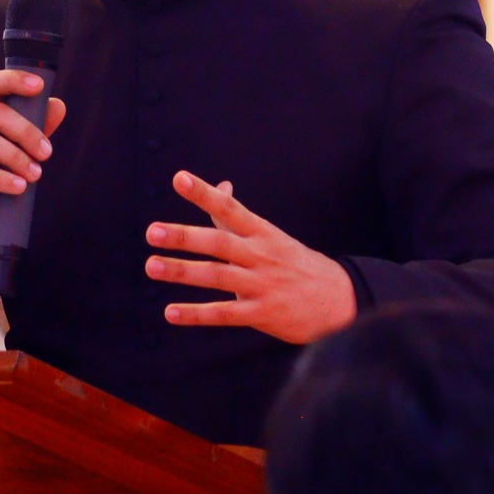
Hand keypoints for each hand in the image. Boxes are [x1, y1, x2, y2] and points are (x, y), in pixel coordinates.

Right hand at [0, 70, 66, 260]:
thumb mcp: (12, 163)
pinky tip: (19, 188)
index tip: (39, 86)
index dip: (12, 80)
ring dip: (15, 155)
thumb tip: (58, 106)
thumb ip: (31, 135)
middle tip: (46, 153)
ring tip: (35, 175)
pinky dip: (0, 178)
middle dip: (25, 130)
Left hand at [144, 171, 356, 343]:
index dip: (204, 194)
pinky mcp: (263, 314)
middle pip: (219, 243)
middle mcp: (260, 256)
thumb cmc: (296, 264)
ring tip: (152, 266)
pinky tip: (171, 313)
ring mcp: (262, 285)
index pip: (230, 209)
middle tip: (152, 232)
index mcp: (262, 233)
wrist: (341, 301)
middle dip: (184, 237)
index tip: (179, 179)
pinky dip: (197, 314)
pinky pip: (225, 314)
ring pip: (217, 276)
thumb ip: (238, 216)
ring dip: (183, 271)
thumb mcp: (272, 236)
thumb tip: (221, 185)